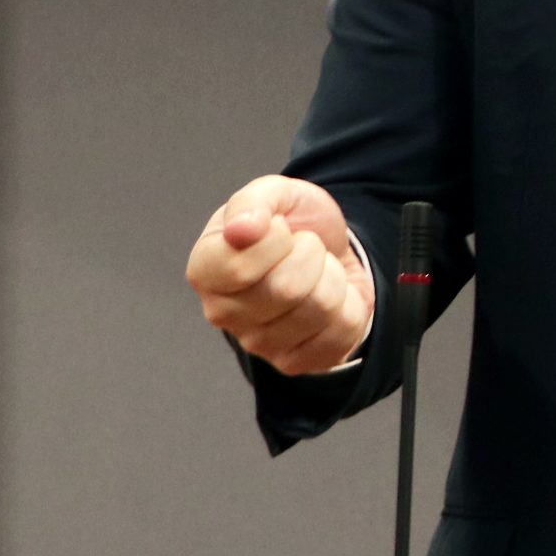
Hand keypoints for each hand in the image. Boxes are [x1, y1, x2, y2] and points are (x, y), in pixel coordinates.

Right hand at [184, 175, 372, 374]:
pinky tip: (331, 296)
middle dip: (311, 253)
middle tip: (305, 246)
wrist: (326, 249)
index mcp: (205, 269)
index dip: (276, 239)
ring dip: (333, 276)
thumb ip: (252, 202)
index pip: (239, 268)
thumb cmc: (291, 223)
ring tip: (317, 269)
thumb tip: (240, 230)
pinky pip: (341, 334)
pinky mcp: (293, 362)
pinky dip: (349, 305)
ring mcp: (257, 343)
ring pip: (319, 309)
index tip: (279, 228)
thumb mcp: (273, 193)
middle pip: (286, 290)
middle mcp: (222, 313)